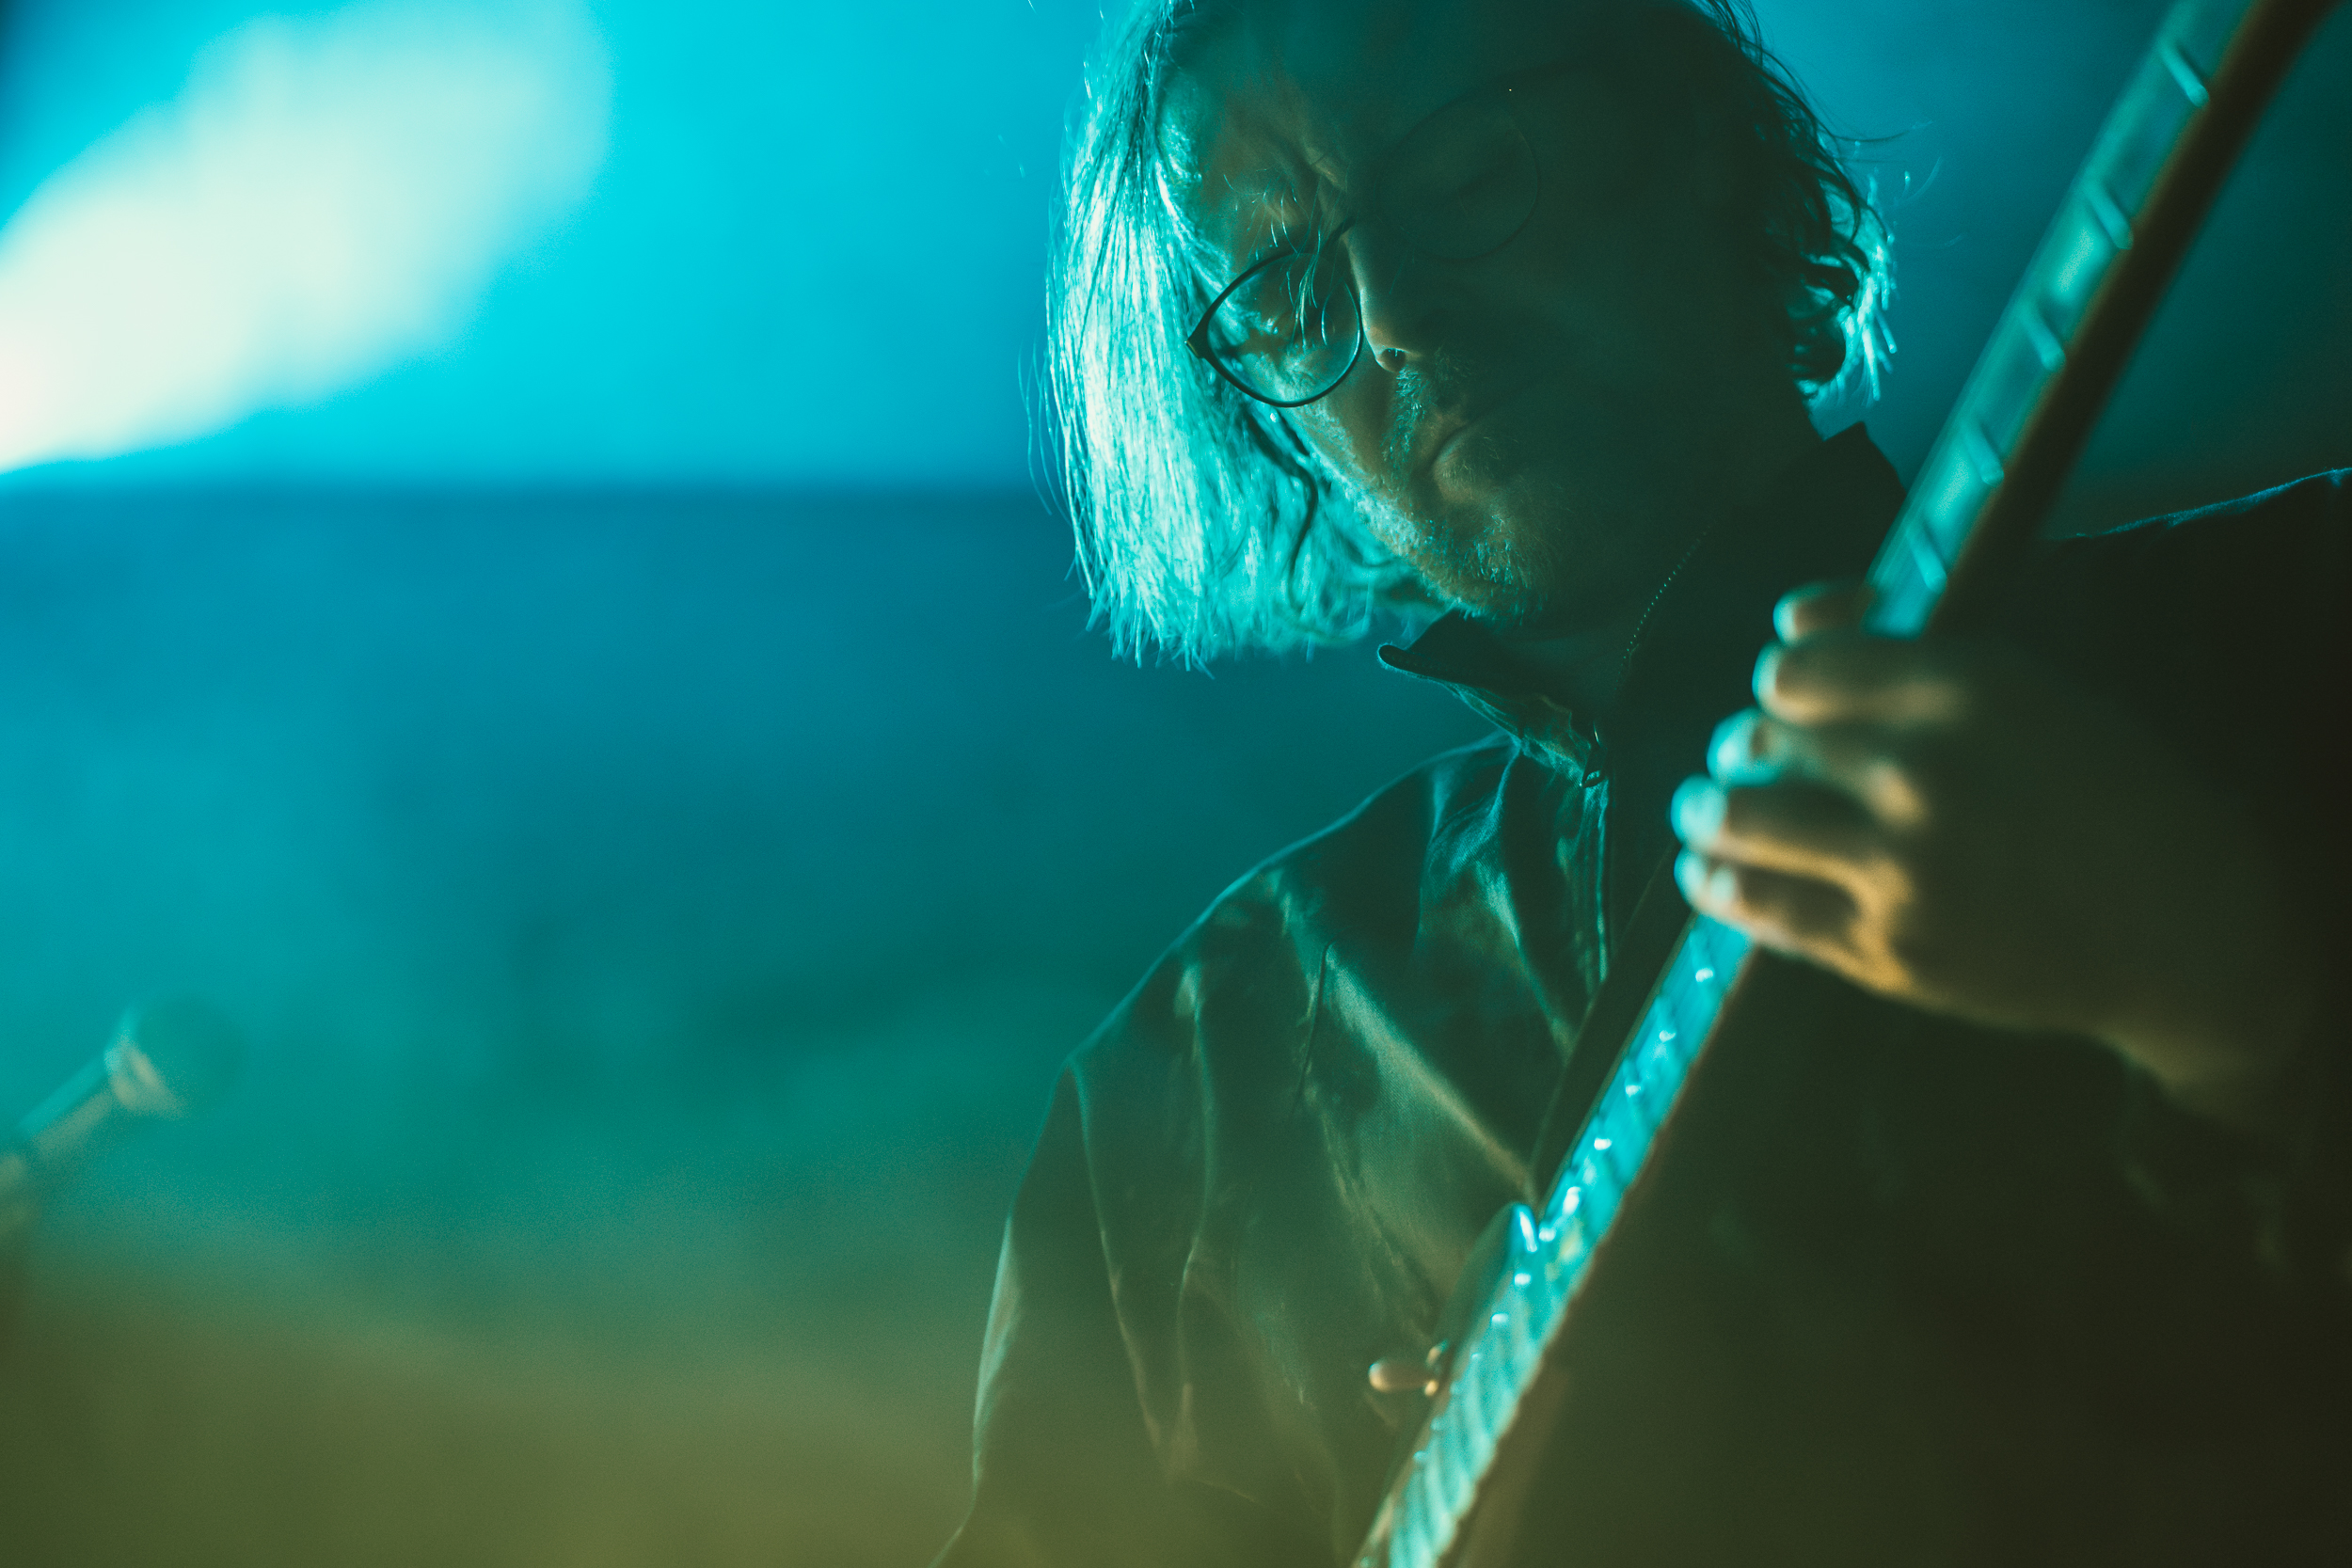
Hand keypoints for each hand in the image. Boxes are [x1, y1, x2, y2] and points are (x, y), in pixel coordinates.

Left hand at [1668, 581, 2314, 1132]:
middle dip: (1744, 749)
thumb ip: (1894, 645)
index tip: (1792, 704)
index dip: (1782, 686)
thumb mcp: (2020, 688)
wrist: (2181, 926)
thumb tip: (1789, 618)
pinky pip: (1758, 906)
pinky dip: (1717, 883)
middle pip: (1756, 740)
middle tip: (1747, 763)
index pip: (1792, 669)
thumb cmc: (2099, 791)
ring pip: (1735, 820)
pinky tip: (1711, 872)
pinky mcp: (1886, 949)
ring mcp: (1900, 866)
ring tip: (1705, 812)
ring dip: (1706, 812)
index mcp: (1963, 687)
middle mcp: (1923, 771)